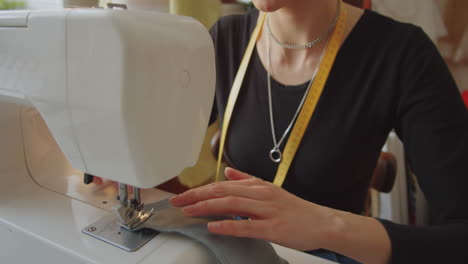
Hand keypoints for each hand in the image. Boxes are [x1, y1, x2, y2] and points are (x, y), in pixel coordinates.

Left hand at [169, 167, 341, 250]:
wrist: (323, 223)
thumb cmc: (296, 210)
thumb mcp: (271, 189)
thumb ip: (248, 180)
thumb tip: (228, 172)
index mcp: (258, 186)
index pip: (222, 186)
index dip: (200, 190)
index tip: (182, 196)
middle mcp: (261, 195)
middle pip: (223, 192)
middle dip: (197, 196)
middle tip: (177, 202)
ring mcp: (267, 211)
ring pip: (232, 205)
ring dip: (207, 207)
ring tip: (189, 211)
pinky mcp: (274, 227)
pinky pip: (247, 226)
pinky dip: (229, 225)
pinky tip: (214, 226)